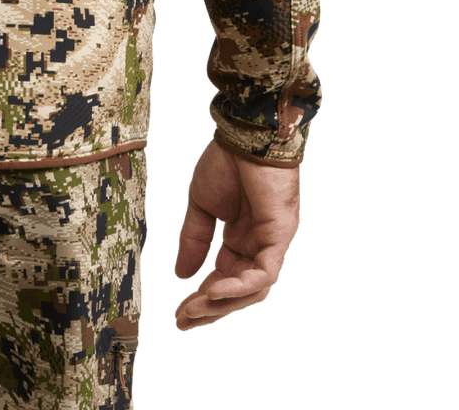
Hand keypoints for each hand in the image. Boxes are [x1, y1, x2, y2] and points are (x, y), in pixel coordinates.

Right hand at [173, 137, 300, 331]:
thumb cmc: (225, 164)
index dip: (202, 298)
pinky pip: (262, 275)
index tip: (179, 313)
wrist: (242, 138)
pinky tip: (213, 290)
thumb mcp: (200, 206)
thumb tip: (181, 275)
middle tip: (182, 321)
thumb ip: (194, 240)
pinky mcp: (279, 238)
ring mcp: (271, 244)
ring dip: (222, 304)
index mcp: (241, 240)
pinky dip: (238, 287)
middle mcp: (258, 247)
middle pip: (238, 292)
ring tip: (193, 310)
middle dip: (210, 309)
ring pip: (252, 290)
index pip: (223, 279)